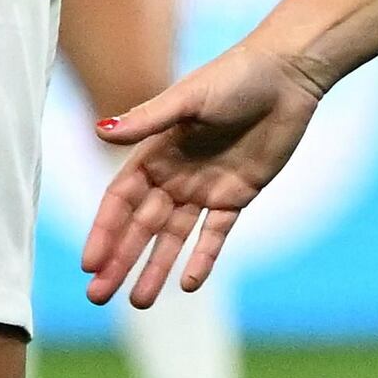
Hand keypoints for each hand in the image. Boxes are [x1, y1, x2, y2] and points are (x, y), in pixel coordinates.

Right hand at [84, 42, 326, 306]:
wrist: (287, 76)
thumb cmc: (235, 77)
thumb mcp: (189, 98)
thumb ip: (148, 121)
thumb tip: (100, 132)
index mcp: (155, 152)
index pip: (120, 200)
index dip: (104, 231)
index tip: (90, 263)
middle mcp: (175, 175)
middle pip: (141, 227)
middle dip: (120, 260)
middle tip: (98, 296)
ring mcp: (205, 188)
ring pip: (174, 238)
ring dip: (155, 268)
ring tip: (138, 301)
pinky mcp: (238, 196)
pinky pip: (216, 234)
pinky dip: (203, 258)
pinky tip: (189, 285)